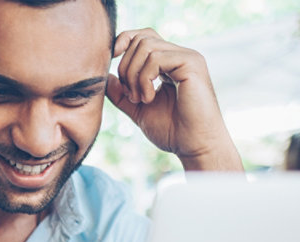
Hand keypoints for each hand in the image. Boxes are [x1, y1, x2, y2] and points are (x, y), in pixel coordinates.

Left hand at [106, 29, 242, 170]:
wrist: (194, 146)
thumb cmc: (173, 132)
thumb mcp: (139, 110)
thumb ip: (122, 94)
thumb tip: (105, 76)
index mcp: (170, 63)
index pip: (144, 37)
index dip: (125, 42)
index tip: (111, 61)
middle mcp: (180, 56)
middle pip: (141, 39)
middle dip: (126, 66)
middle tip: (131, 96)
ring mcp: (188, 58)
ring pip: (146, 46)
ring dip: (133, 75)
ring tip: (140, 99)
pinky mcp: (192, 64)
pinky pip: (156, 58)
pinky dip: (144, 79)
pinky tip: (149, 99)